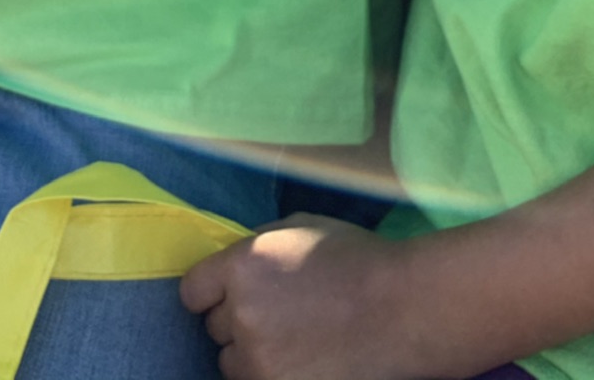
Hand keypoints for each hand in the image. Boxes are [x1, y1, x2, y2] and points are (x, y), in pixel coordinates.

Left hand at [181, 216, 413, 379]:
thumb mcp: (300, 228)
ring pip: (232, 363)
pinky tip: (302, 359)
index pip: (192, 291)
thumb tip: (236, 260)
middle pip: (214, 328)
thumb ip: (258, 244)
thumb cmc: (355, 258)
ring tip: (293, 340)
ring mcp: (260, 359)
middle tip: (278, 313)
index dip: (211, 291)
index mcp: (242, 266)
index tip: (229, 293)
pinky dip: (272, 374)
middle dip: (237, 320)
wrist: (401, 308)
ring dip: (252, 353)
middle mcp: (242, 314)